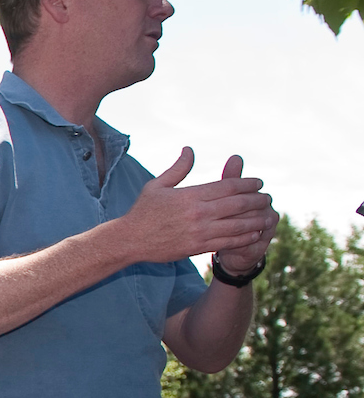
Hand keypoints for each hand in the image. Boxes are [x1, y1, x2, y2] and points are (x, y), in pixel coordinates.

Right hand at [118, 147, 275, 264]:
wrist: (129, 240)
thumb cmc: (142, 212)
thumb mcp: (157, 186)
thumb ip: (178, 169)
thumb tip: (189, 150)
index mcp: (190, 195)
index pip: (228, 186)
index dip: (248, 183)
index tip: (259, 183)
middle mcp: (198, 213)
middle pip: (238, 204)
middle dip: (257, 200)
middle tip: (268, 198)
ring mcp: (199, 232)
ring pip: (238, 224)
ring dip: (256, 219)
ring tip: (268, 215)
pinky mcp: (198, 248)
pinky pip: (228, 242)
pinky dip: (245, 237)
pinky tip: (254, 233)